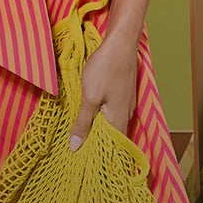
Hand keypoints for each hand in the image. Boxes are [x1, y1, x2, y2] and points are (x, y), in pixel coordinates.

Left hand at [68, 31, 137, 149]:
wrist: (121, 42)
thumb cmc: (106, 69)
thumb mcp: (90, 98)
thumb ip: (83, 123)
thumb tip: (75, 147)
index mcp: (120, 121)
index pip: (111, 148)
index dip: (97, 155)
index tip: (82, 160)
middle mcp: (127, 115)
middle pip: (111, 136)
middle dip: (95, 141)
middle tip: (76, 146)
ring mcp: (126, 103)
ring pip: (111, 122)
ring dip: (97, 127)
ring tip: (80, 130)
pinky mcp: (123, 92)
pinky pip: (112, 111)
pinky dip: (101, 114)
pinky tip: (90, 110)